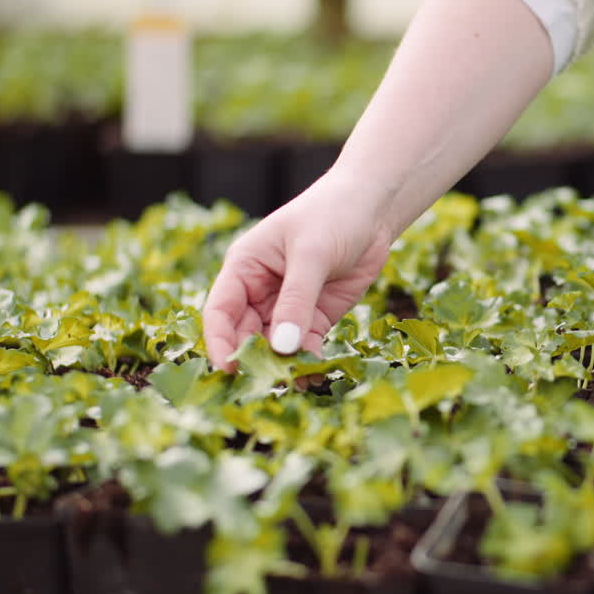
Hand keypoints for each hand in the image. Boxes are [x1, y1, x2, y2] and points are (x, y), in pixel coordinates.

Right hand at [203, 176, 392, 371]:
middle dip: (254, 360)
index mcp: (244, 267)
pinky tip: (315, 375)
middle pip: (245, 334)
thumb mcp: (311, 255)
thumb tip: (281, 346)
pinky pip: (306, 344)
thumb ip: (296, 300)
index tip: (228, 369)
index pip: (220, 311)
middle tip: (268, 384)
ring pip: (275, 345)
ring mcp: (288, 305)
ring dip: (283, 365)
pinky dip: (308, 360)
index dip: (220, 342)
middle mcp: (259, 290)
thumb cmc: (333, 215)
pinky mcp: (316, 316)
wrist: (373, 208)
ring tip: (294, 384)